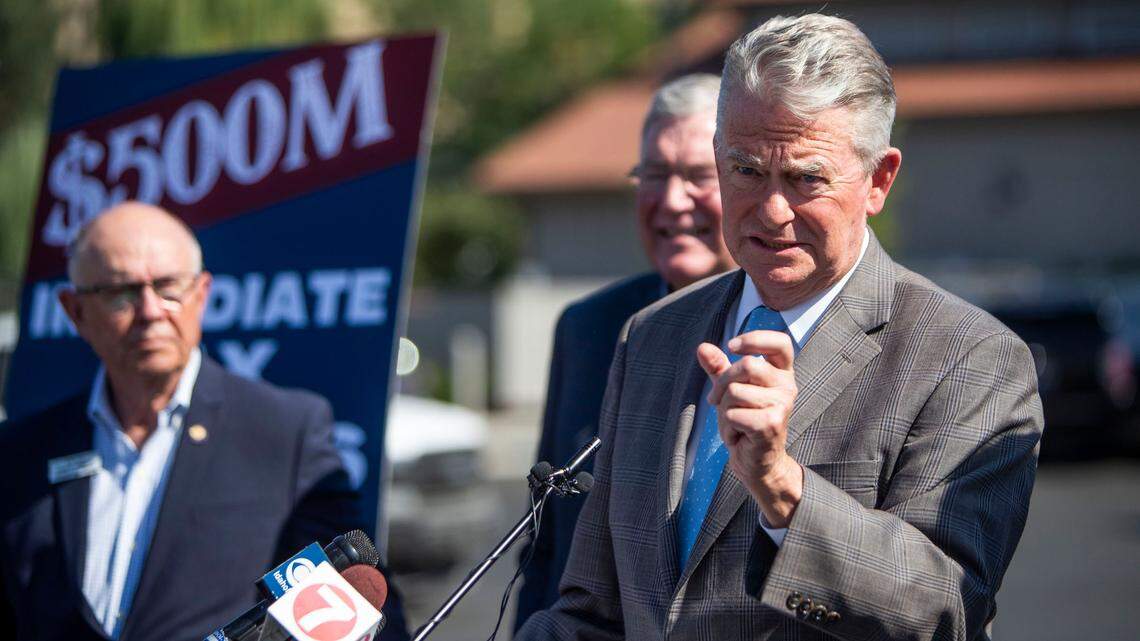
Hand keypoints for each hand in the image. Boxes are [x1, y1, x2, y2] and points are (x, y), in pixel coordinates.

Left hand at [696, 330, 802, 526]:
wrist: (755, 460)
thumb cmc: (744, 421)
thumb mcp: (729, 389)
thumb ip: (718, 367)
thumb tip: (702, 347)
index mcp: (782, 373)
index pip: (780, 342)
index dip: (754, 338)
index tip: (731, 346)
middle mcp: (787, 386)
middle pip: (747, 365)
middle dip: (722, 383)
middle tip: (717, 401)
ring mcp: (782, 405)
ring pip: (735, 391)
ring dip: (723, 410)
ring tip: (734, 422)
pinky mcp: (771, 424)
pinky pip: (733, 414)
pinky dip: (726, 426)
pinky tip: (738, 435)